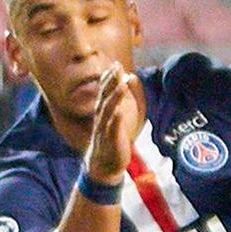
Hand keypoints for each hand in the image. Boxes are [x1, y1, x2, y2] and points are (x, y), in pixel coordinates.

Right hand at [81, 62, 144, 182]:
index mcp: (103, 112)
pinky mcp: (110, 142)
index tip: (115, 64)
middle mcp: (101, 118)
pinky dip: (114, 121)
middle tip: (116, 68)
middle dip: (110, 83)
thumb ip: (123, 98)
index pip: (105, 92)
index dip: (109, 78)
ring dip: (114, 98)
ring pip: (108, 111)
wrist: (103, 167)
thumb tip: (129, 78)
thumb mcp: (119, 117)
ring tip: (121, 85)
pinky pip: (111, 130)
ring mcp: (104, 130)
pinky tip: (119, 112)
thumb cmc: (112, 139)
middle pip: (105, 97)